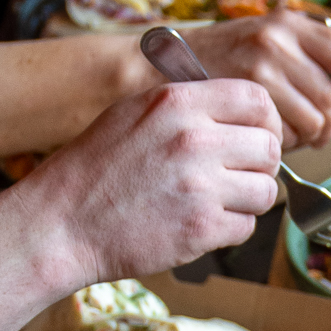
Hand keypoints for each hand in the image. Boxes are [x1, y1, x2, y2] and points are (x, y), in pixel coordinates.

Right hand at [25, 77, 280, 287]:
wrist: (61, 223)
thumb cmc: (96, 169)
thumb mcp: (135, 112)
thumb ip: (186, 106)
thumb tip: (238, 111)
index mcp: (178, 102)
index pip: (257, 99)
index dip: (265, 122)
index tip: (256, 138)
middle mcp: (193, 139)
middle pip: (269, 148)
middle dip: (259, 166)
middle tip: (237, 177)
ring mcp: (200, 186)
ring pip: (266, 191)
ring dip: (249, 201)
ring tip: (217, 203)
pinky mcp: (201, 229)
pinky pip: (246, 227)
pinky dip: (230, 230)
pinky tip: (200, 225)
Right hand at [197, 12, 330, 145]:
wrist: (164, 65)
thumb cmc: (221, 60)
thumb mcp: (270, 42)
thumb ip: (315, 54)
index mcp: (289, 23)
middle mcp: (277, 39)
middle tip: (319, 135)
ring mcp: (261, 65)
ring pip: (314, 119)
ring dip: (310, 137)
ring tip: (295, 139)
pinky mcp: (246, 94)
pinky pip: (286, 132)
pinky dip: (286, 144)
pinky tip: (271, 137)